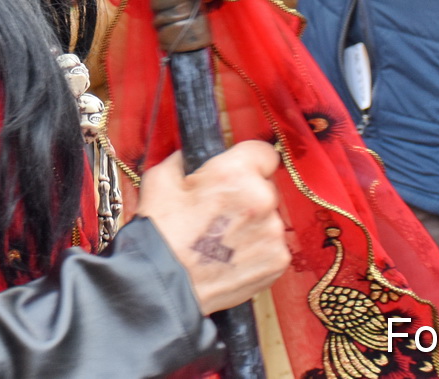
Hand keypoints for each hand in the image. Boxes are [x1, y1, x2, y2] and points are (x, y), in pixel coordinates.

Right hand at [138, 141, 289, 314]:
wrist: (163, 285)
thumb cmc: (160, 233)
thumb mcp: (161, 179)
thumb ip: (185, 159)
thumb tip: (194, 155)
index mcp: (234, 174)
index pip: (263, 153)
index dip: (249, 162)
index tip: (240, 173)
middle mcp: (261, 200)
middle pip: (267, 187)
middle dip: (248, 195)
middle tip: (222, 212)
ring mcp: (272, 232)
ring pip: (270, 218)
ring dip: (254, 224)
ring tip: (224, 240)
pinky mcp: (277, 260)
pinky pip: (273, 245)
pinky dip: (258, 249)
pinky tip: (232, 256)